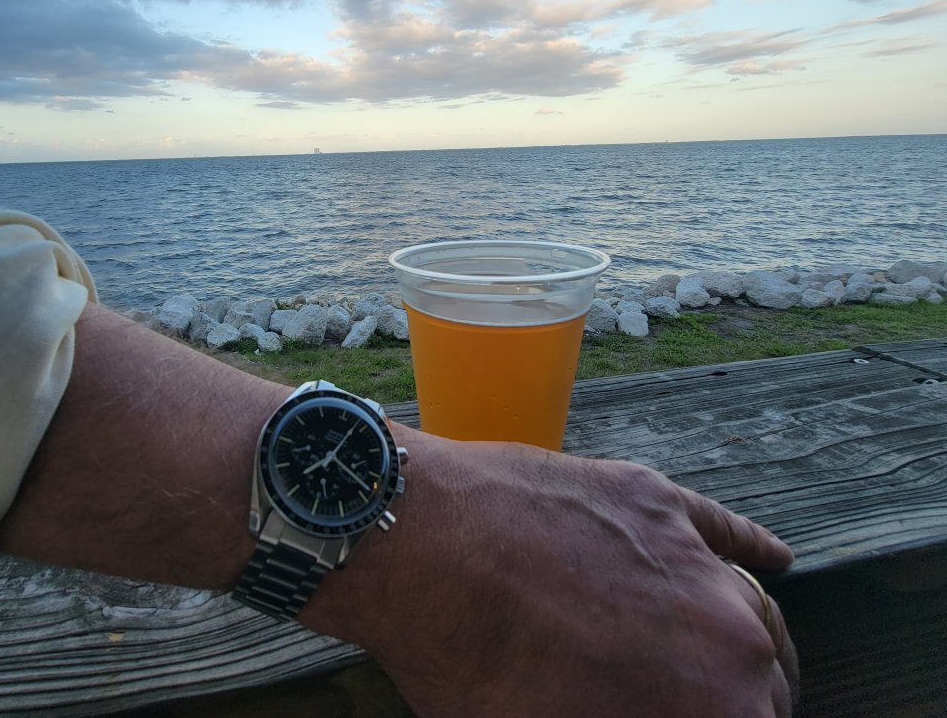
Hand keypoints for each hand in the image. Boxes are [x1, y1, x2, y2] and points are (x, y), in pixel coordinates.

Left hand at [303, 433, 798, 717]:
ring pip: (748, 609)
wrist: (420, 545)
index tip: (665, 712)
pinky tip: (776, 559)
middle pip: (761, 683)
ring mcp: (692, 558)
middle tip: (682, 700)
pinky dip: (750, 548)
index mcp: (715, 710)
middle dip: (730, 701)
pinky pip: (722, 529)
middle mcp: (729, 634)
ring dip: (744, 641)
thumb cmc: (469, 666)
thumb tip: (622, 707)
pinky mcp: (653, 499)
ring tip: (735, 662)